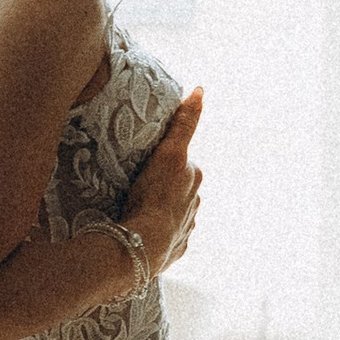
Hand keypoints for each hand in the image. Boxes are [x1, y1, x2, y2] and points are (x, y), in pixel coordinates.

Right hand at [127, 86, 203, 275]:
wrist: (145, 242)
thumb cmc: (154, 195)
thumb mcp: (169, 151)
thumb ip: (185, 123)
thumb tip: (201, 91)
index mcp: (194, 180)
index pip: (181, 163)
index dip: (165, 162)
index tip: (149, 168)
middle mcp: (195, 204)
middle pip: (179, 188)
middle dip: (164, 187)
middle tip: (139, 187)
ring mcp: (186, 228)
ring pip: (174, 213)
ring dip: (161, 211)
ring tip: (138, 210)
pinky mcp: (175, 248)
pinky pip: (168, 236)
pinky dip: (158, 232)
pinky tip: (144, 231)